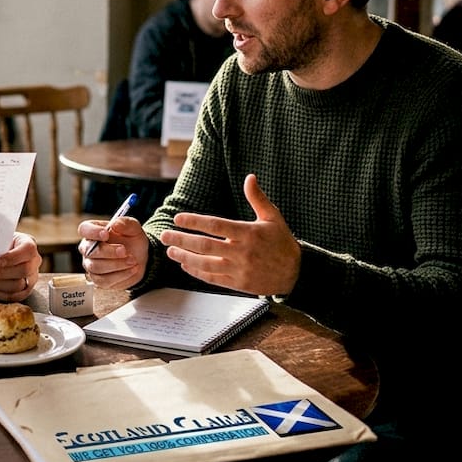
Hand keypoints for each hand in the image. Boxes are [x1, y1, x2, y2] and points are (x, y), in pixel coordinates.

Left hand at [0, 231, 38, 301]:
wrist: (2, 252)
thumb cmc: (0, 244)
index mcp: (29, 244)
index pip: (28, 250)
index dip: (14, 257)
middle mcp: (34, 261)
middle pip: (23, 270)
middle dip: (0, 273)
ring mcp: (32, 277)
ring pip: (18, 286)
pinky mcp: (25, 290)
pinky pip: (13, 296)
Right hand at [79, 215, 147, 289]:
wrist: (141, 258)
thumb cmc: (132, 241)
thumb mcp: (134, 229)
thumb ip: (126, 224)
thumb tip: (115, 224)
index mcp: (93, 232)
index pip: (84, 230)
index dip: (92, 232)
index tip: (106, 234)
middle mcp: (88, 249)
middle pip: (89, 251)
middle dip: (108, 252)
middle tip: (125, 251)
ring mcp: (91, 265)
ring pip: (96, 267)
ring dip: (116, 264)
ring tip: (133, 260)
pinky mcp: (99, 280)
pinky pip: (104, 280)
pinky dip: (120, 275)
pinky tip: (132, 269)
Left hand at [159, 174, 299, 296]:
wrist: (295, 273)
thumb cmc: (282, 242)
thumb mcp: (273, 217)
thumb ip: (258, 198)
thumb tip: (250, 177)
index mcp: (249, 233)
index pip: (216, 225)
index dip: (194, 221)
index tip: (178, 218)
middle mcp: (242, 252)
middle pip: (205, 245)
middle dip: (182, 239)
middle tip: (165, 235)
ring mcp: (240, 270)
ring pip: (205, 264)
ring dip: (185, 257)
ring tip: (171, 250)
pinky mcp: (239, 284)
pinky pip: (213, 278)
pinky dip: (197, 272)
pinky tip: (185, 265)